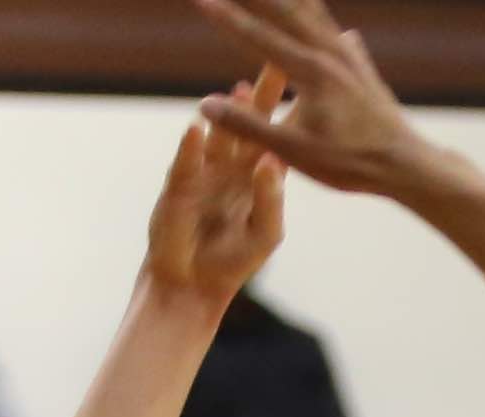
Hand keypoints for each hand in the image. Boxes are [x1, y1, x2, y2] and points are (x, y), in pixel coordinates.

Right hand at [148, 68, 296, 299]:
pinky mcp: (178, 189)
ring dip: (228, 114)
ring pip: (218, 136)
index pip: (276, 136)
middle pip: (249, 124)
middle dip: (262, 95)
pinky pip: (185, 164)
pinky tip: (197, 128)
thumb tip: (271, 158)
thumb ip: (271, 198)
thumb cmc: (232, 261)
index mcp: (256, 177)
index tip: (305, 84)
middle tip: (277, 63)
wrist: (193, 286)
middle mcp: (231, 167)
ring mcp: (203, 174)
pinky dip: (190, 148)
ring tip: (241, 90)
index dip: (289, 111)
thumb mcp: (265, 233)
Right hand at [197, 2, 424, 192]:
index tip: (200, 1)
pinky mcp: (362, 68)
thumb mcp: (292, 151)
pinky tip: (338, 32)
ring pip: (313, 14)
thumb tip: (206, 104)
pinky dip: (325, 23)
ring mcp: (348, 57)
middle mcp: (329, 53)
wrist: (406, 164)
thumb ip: (248, 126)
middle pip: (285, 11)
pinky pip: (337, 34)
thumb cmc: (350, 162)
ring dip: (289, 1)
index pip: (258, 36)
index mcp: (310, 70)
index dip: (226, 17)